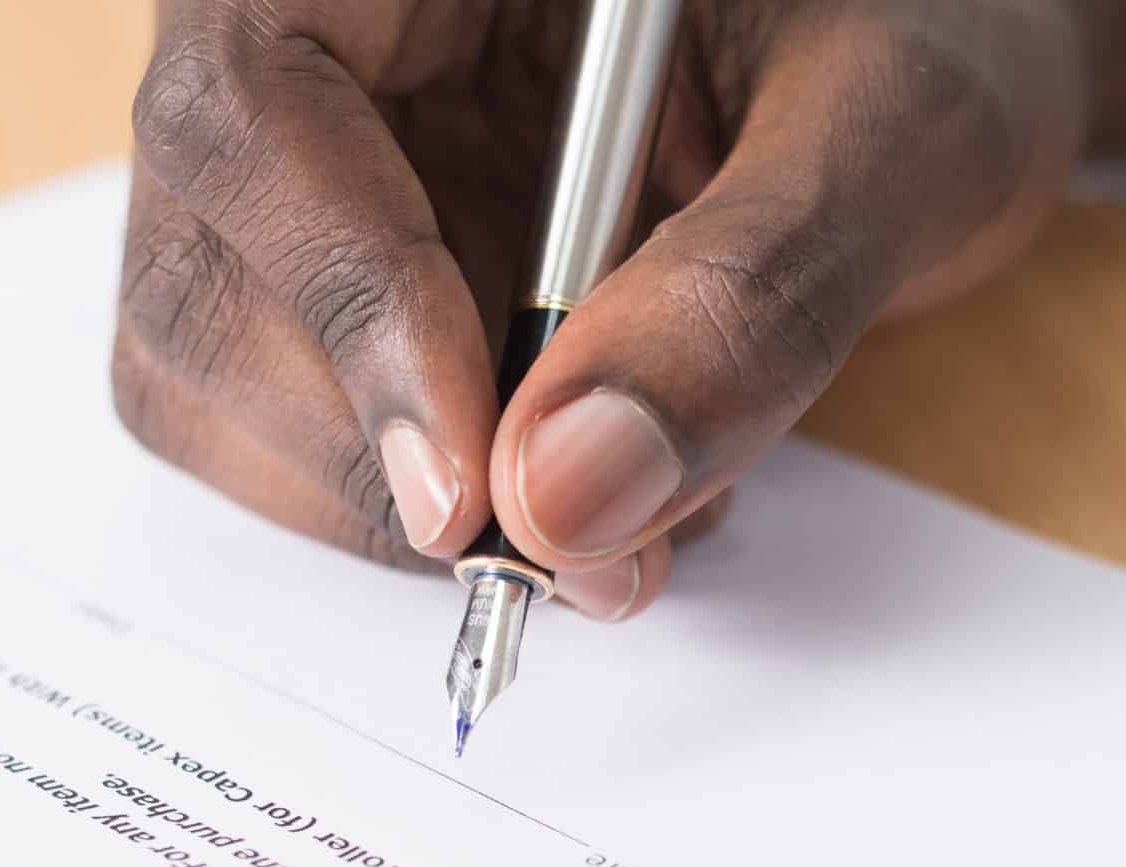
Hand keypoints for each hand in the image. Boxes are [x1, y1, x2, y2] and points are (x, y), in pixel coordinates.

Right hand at [114, 0, 1125, 618]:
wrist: (926, 63)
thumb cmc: (927, 28)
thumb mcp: (897, 126)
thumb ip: (752, 293)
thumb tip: (569, 500)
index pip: (255, 110)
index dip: (345, 311)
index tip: (471, 492)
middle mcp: (320, 37)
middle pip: (198, 272)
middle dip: (371, 456)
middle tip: (570, 554)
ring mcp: (309, 170)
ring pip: (211, 375)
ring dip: (388, 506)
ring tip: (614, 509)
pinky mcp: (333, 279)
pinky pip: (295, 429)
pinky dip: (421, 510)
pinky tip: (575, 477)